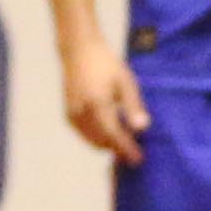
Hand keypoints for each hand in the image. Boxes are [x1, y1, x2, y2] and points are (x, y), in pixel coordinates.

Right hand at [60, 35, 150, 164]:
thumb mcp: (125, 82)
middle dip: (118, 149)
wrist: (79, 51)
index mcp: (97, 104)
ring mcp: (72, 114)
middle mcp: (82, 112)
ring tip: (125, 142)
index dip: (126, 149)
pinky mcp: (68, 114)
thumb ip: (133, 106)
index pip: (113, 135)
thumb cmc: (107, 64)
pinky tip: (110, 132)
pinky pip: (84, 134)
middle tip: (135, 151)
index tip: (139, 159)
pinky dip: (97, 138)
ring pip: (92, 141)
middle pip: (102, 141)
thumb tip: (142, 128)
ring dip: (108, 145)